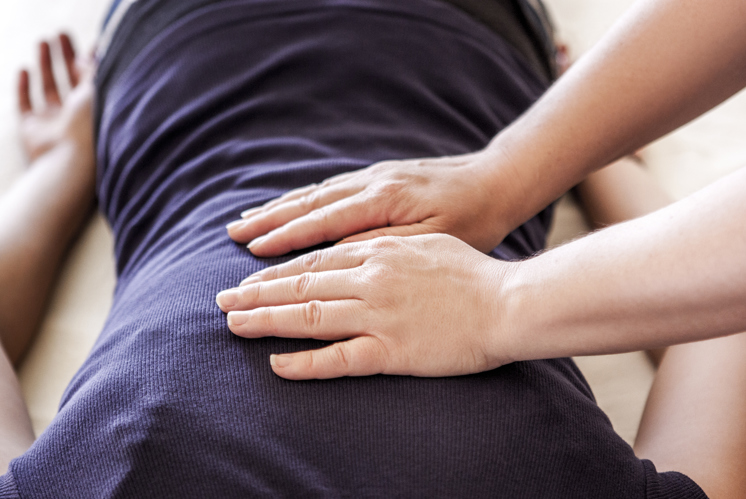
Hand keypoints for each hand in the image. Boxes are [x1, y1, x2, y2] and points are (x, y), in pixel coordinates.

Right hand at [18, 34, 94, 171]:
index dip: (91, 59)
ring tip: (42, 40)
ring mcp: (53, 123)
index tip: (91, 40)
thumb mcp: (98, 92)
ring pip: (48, 88)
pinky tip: (24, 68)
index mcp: (97, 110)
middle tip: (60, 33)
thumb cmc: (91, 128)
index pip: (95, 79)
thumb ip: (97, 71)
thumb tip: (96, 50)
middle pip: (70, 80)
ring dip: (45, 64)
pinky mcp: (31, 129)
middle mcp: (76, 116)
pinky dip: (23, 86)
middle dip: (65, 55)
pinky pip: (25, 104)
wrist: (68, 161)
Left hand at [215, 234, 517, 379]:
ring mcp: (378, 315)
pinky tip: (277, 365)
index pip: (314, 262)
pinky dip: (305, 363)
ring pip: (309, 318)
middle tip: (221, 302)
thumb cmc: (473, 272)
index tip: (248, 279)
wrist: (509, 301)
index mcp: (378, 251)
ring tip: (233, 326)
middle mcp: (370, 279)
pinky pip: (339, 359)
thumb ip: (385, 247)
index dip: (276, 272)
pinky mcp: (392, 351)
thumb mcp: (424, 243)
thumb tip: (356, 250)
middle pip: (301, 287)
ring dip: (266, 321)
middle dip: (256, 294)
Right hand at [226, 148, 520, 255]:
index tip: (252, 253)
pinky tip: (289, 206)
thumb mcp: (435, 241)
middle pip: (310, 204)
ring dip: (279, 208)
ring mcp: (374, 177)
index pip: (323, 223)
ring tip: (246, 220)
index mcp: (384, 202)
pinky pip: (330, 188)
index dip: (285, 239)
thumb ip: (386, 247)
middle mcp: (371, 184)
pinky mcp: (380, 177)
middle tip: (231, 236)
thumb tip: (338, 255)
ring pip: (316, 194)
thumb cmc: (474, 219)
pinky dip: (303, 199)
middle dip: (269, 221)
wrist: (499, 181)